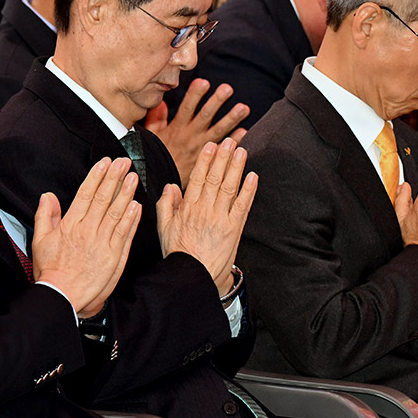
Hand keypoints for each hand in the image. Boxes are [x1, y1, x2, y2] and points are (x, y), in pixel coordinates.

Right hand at [32, 158, 142, 317]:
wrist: (61, 296)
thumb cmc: (51, 271)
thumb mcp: (40, 241)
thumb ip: (45, 216)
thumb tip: (47, 197)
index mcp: (70, 225)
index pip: (85, 195)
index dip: (97, 177)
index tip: (105, 163)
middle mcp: (86, 231)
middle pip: (103, 199)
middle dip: (114, 178)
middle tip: (124, 163)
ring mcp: (101, 243)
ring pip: (116, 213)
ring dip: (126, 194)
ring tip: (133, 178)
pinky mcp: (112, 256)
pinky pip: (124, 233)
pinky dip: (131, 219)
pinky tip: (137, 206)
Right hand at [145, 80, 248, 186]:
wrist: (165, 179)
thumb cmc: (159, 154)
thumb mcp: (153, 135)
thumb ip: (156, 118)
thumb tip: (161, 101)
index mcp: (178, 128)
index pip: (187, 108)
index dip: (195, 95)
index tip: (204, 82)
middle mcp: (191, 136)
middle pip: (205, 116)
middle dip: (216, 102)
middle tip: (228, 89)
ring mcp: (202, 148)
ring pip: (218, 131)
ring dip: (231, 119)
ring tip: (244, 108)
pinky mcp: (209, 159)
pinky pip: (223, 149)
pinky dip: (235, 141)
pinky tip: (244, 132)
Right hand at [155, 138, 256, 294]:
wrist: (193, 276)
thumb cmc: (179, 254)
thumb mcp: (164, 229)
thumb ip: (166, 205)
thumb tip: (170, 186)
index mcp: (187, 208)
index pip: (198, 178)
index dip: (206, 160)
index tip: (211, 146)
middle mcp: (204, 209)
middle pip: (215, 178)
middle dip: (223, 157)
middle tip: (229, 141)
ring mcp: (220, 218)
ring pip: (229, 187)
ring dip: (236, 167)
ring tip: (241, 151)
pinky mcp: (233, 228)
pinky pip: (242, 205)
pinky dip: (248, 190)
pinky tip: (253, 176)